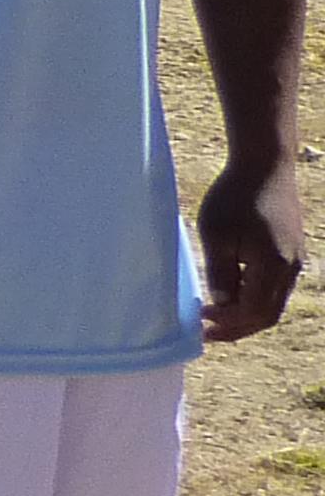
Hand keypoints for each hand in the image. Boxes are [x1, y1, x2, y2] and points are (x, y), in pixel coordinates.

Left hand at [197, 153, 304, 341]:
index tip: (200, 324)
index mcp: (273, 267)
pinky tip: (232, 293)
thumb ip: (219, 272)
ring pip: (273, 303)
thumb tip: (220, 303)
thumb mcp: (215, 234)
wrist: (265, 166)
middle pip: (267, 315)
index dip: (227, 325)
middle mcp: (290, 269)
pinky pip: (276, 287)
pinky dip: (255, 298)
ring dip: (245, 314)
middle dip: (237, 327)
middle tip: (207, 330)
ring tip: (216, 316)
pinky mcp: (291, 251)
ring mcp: (295, 261)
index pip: (253, 313)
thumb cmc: (235, 196)